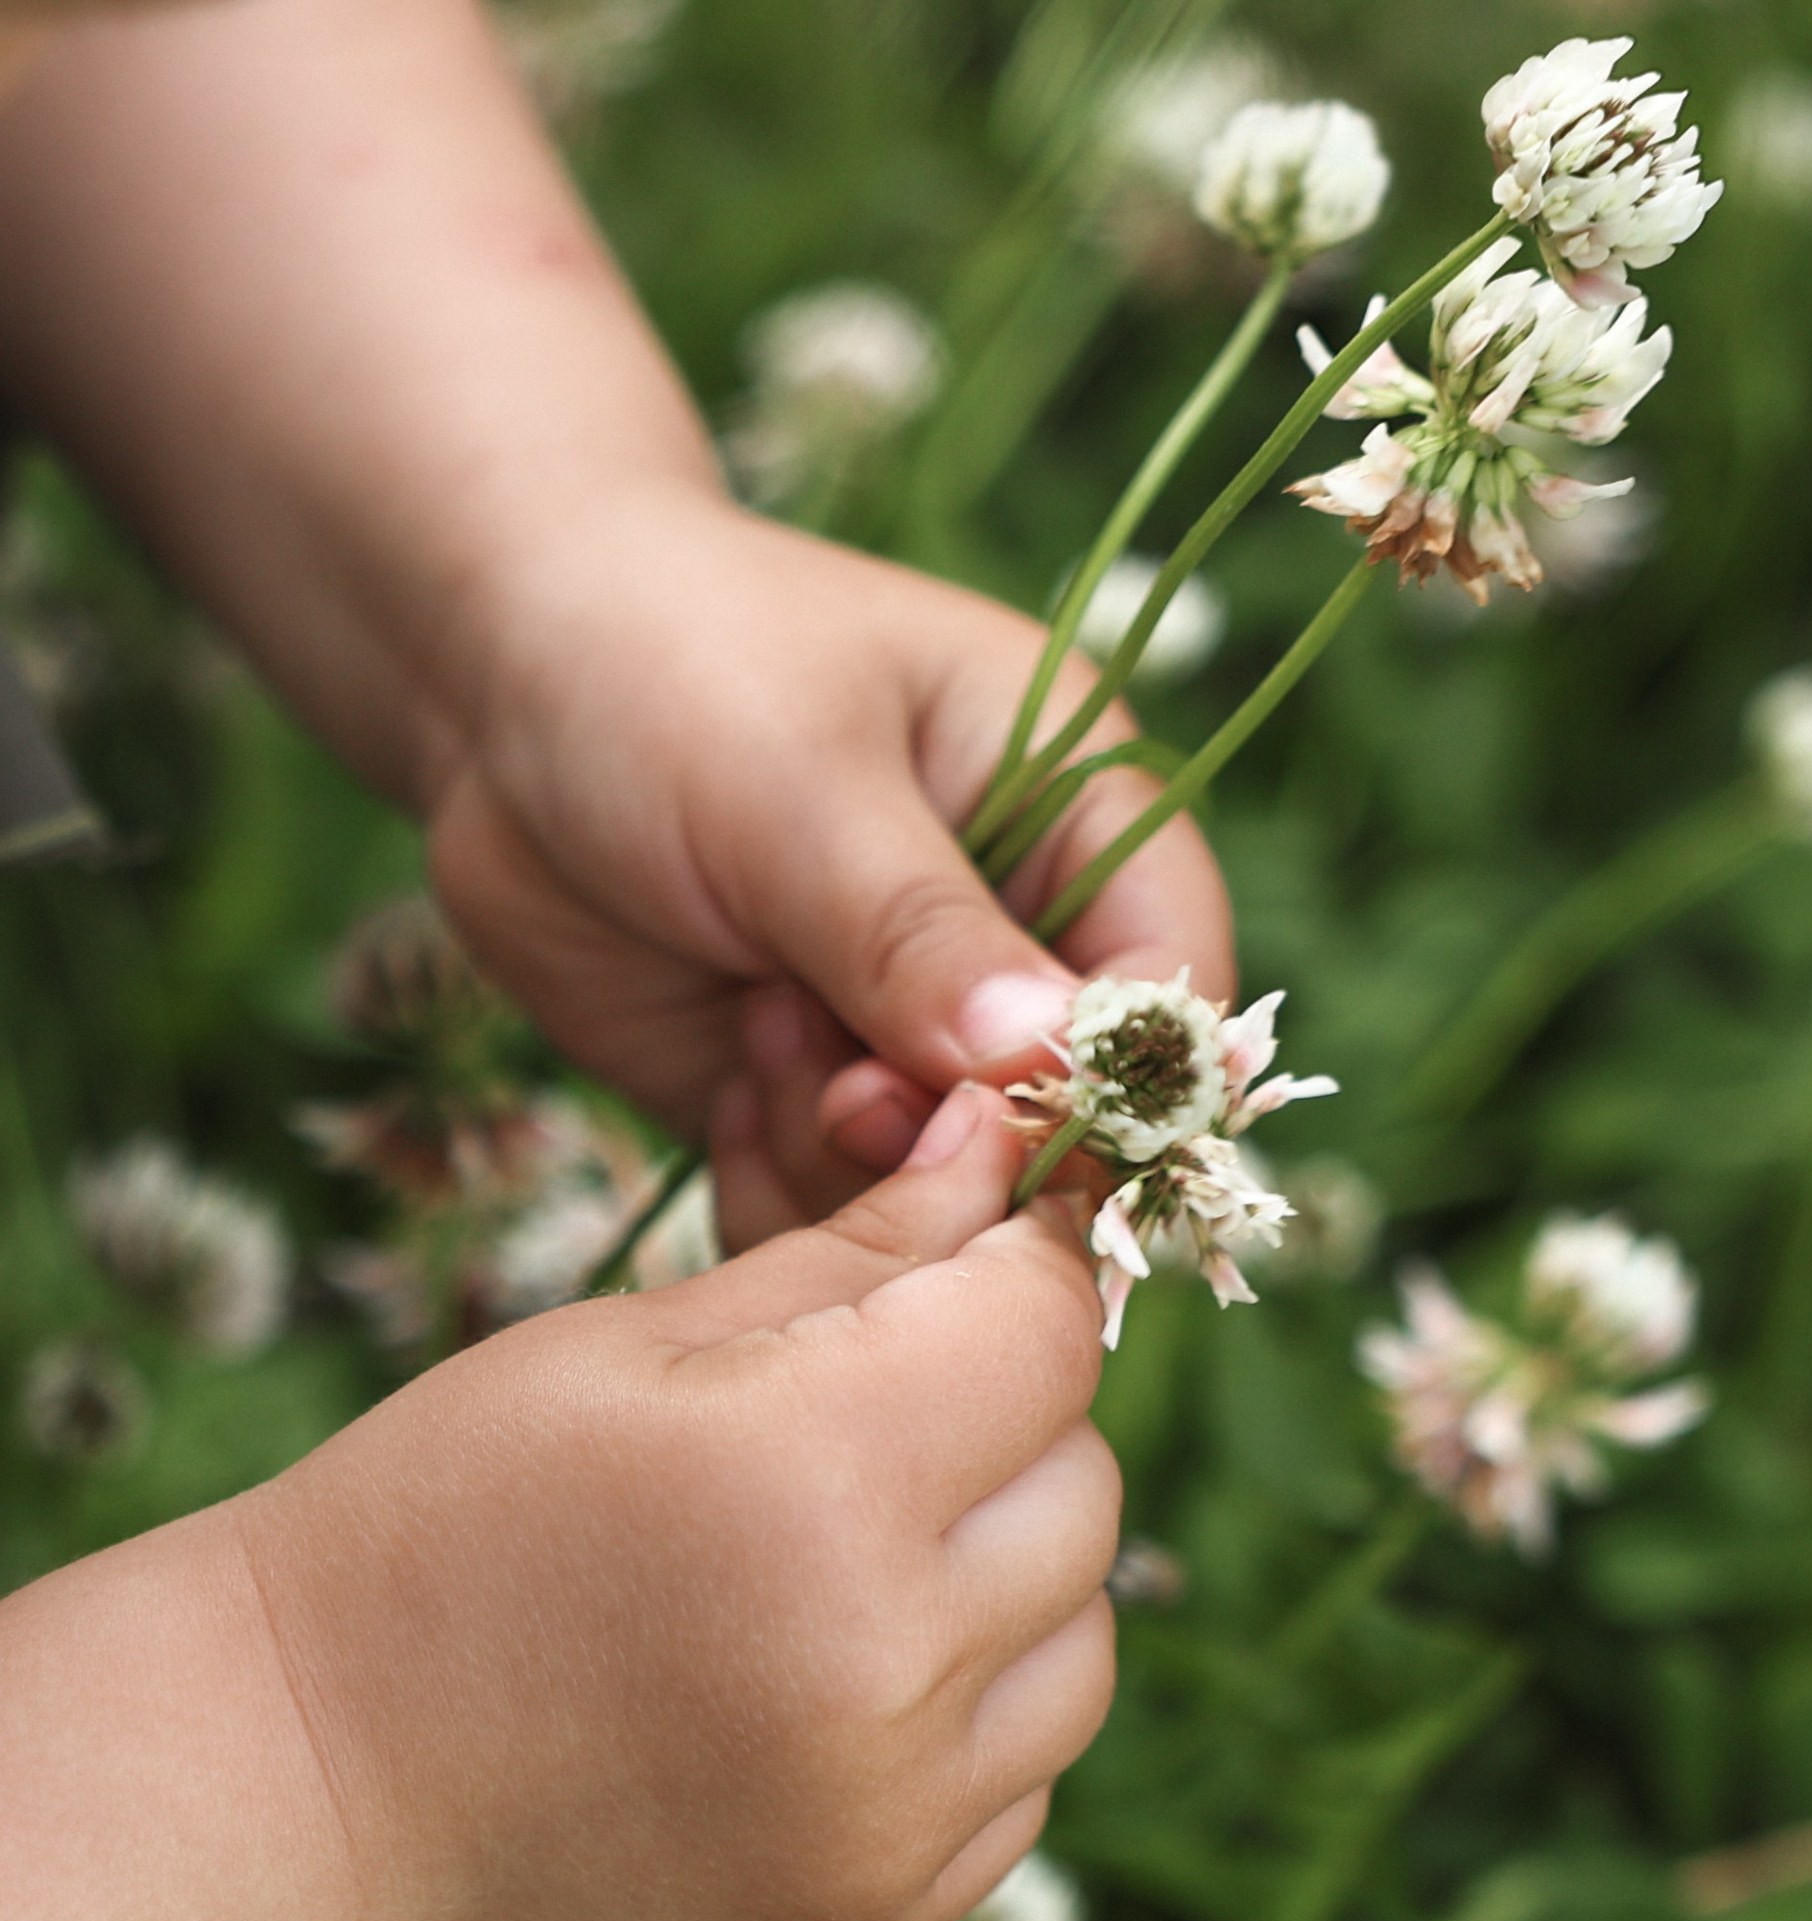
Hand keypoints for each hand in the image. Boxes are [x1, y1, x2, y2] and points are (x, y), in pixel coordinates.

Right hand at [233, 1085, 1117, 1920]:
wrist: (316, 1781)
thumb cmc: (455, 1516)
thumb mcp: (636, 1339)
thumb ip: (860, 1250)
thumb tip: (1017, 1144)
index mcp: (812, 1479)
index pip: (1046, 1334)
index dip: (1021, 1275)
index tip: (975, 1264)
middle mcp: (882, 1664)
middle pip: (1082, 1486)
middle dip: (1006, 1425)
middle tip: (873, 1418)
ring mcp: (894, 1814)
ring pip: (1083, 1641)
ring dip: (1010, 1580)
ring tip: (854, 1558)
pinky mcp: (889, 1915)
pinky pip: (1025, 1776)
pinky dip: (970, 1715)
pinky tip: (834, 1682)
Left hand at [425, 486, 1235, 1234]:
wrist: (489, 679)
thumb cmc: (666, 665)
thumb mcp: (799, 784)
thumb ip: (919, 932)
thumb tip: (1044, 1057)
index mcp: (1078, 809)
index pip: (1170, 980)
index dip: (1125, 1078)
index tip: (1032, 1125)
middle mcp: (1019, 935)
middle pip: (1071, 1117)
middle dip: (963, 1136)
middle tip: (846, 1095)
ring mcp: (917, 1032)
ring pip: (952, 1185)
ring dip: (851, 1156)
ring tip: (754, 1033)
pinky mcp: (819, 1100)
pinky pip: (846, 1212)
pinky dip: (786, 1190)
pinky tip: (724, 1086)